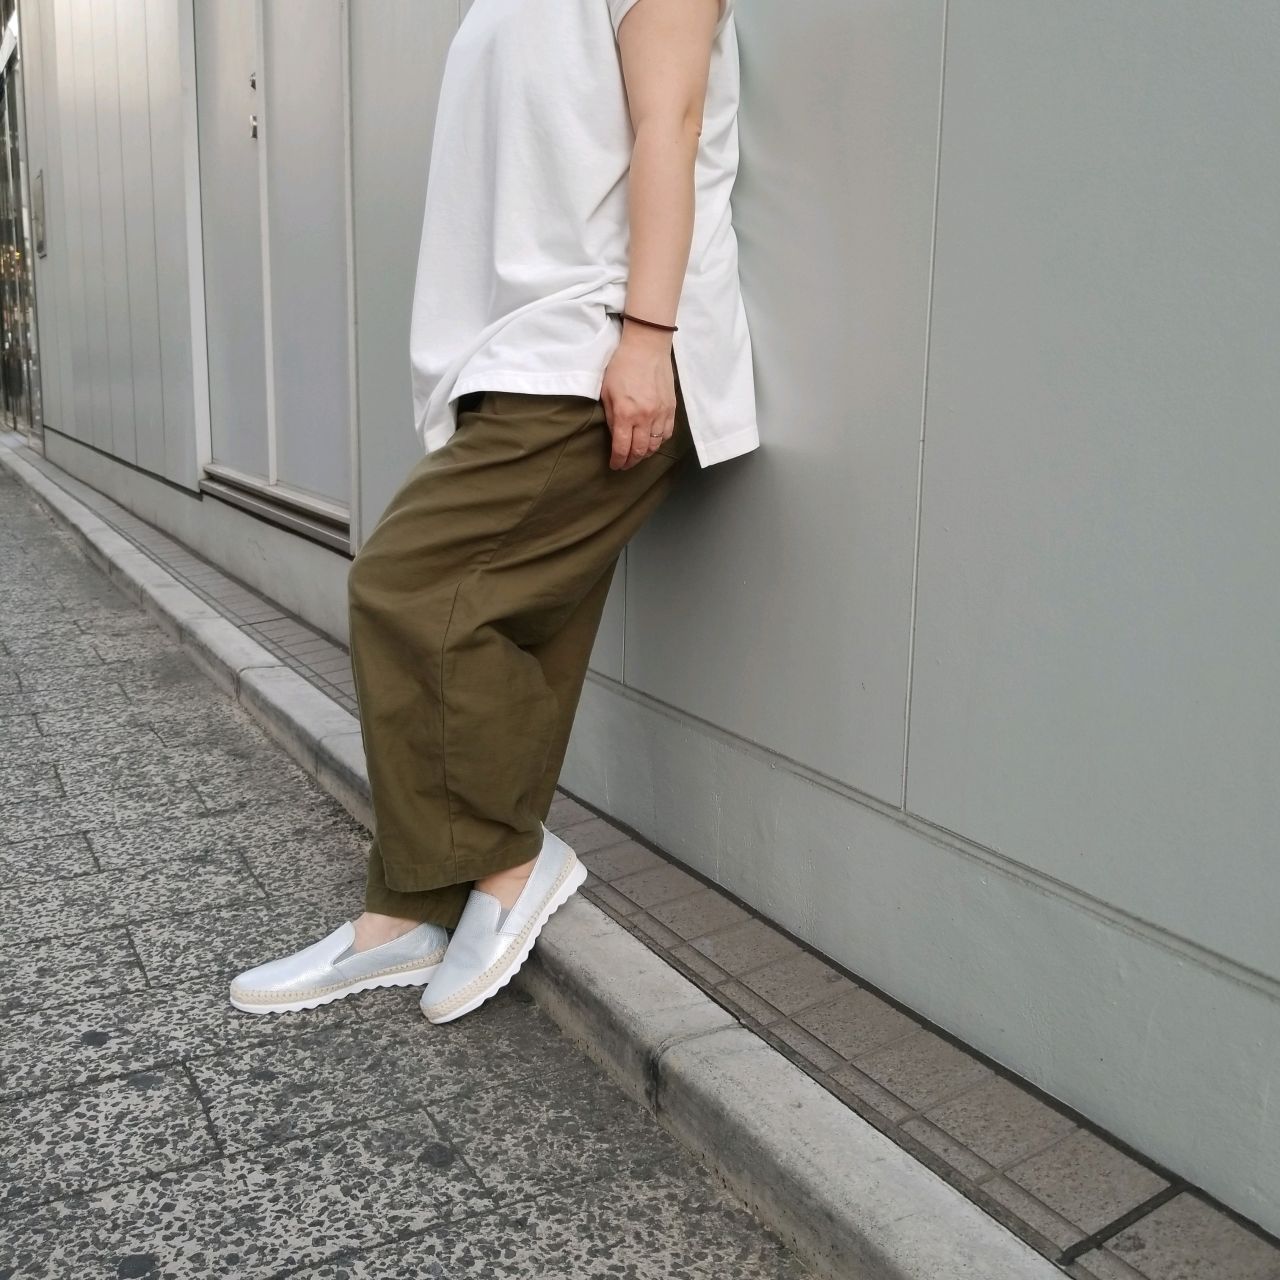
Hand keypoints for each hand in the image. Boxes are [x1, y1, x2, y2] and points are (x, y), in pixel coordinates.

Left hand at [600, 328, 675, 470]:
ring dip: (646, 454)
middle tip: (625, 464)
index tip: (615, 465)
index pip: (623, 448)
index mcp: (626, 414)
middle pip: (641, 451)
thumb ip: (611, 417)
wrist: (647, 347)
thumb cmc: (622, 366)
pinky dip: (659, 442)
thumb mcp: (607, 392)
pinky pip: (667, 434)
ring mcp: (661, 413)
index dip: (618, 461)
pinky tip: (652, 441)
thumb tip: (615, 436)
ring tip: (638, 455)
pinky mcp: (671, 408)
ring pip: (656, 445)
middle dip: (631, 461)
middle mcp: (645, 417)